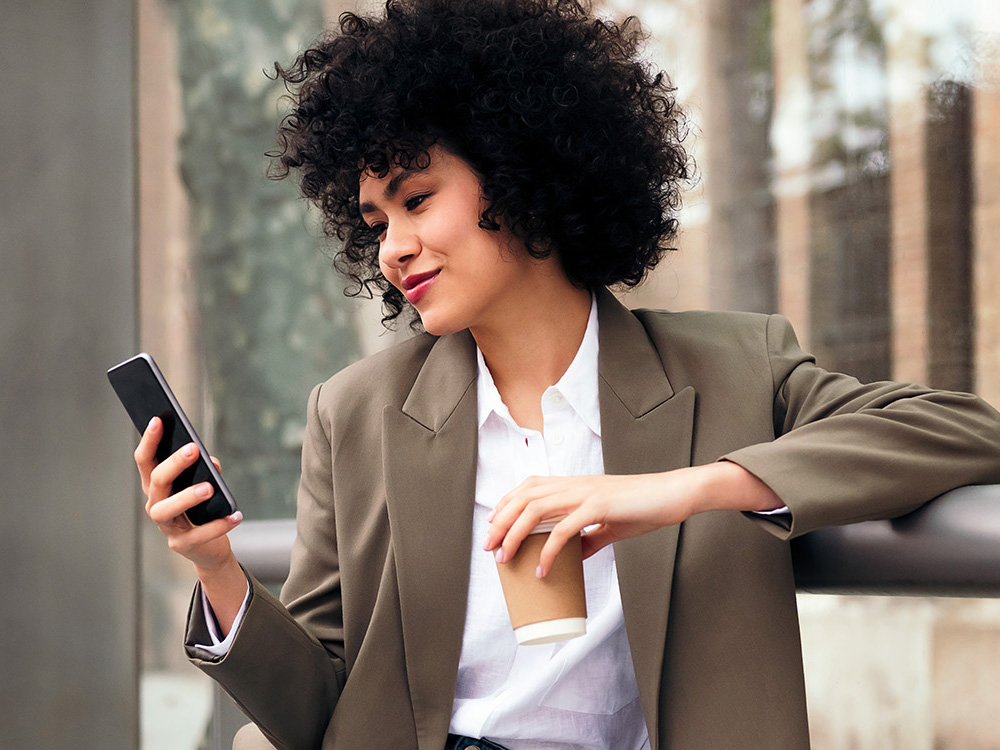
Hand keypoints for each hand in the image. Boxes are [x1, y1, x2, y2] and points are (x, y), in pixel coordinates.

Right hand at [134, 416, 241, 573]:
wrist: (208, 547)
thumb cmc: (203, 508)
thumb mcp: (205, 484)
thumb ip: (207, 471)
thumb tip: (212, 463)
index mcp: (157, 486)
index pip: (146, 460)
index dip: (149, 440)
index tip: (158, 419)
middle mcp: (156, 504)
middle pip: (157, 480)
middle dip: (173, 463)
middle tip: (192, 449)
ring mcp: (166, 526)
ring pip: (167, 509)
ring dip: (187, 496)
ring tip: (209, 487)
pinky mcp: (182, 544)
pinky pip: (199, 534)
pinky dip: (219, 525)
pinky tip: (235, 515)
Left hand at [484, 463, 780, 576]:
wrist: (674, 494)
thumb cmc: (644, 506)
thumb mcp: (610, 523)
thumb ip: (589, 536)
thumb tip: (572, 556)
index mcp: (576, 485)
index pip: (530, 486)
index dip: (507, 502)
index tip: (493, 524)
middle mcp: (576, 485)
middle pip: (525, 496)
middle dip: (502, 520)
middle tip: (489, 547)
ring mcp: (586, 494)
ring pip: (537, 509)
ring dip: (515, 534)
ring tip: (504, 557)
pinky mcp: (599, 507)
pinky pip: (565, 530)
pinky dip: (548, 551)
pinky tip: (540, 569)